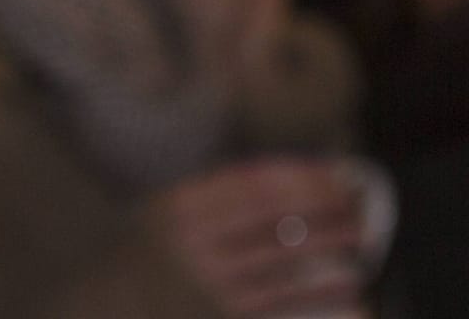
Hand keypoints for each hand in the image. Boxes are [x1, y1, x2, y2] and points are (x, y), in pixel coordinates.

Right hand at [151, 158, 366, 317]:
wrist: (121, 305)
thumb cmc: (157, 255)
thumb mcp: (170, 212)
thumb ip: (218, 193)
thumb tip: (293, 178)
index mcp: (183, 204)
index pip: (254, 181)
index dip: (301, 176)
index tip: (334, 175)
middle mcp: (195, 237)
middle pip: (275, 212)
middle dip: (323, 205)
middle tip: (354, 203)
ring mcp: (211, 277)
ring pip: (286, 253)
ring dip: (329, 242)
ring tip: (358, 235)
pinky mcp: (226, 311)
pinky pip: (287, 296)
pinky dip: (323, 290)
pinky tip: (349, 285)